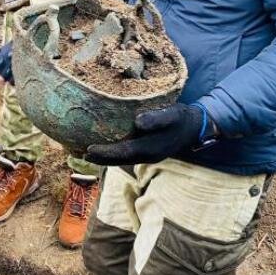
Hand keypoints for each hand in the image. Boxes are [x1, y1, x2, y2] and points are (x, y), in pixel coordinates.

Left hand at [85, 104, 216, 166]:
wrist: (195, 127)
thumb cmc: (181, 118)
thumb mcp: (171, 114)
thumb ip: (156, 119)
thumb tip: (137, 122)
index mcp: (150, 149)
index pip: (123, 152)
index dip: (105, 152)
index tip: (88, 148)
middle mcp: (146, 155)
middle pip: (118, 159)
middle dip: (100, 157)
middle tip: (80, 153)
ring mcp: (147, 155)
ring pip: (122, 159)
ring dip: (105, 157)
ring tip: (86, 152)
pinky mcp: (147, 151)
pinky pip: (126, 154)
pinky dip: (114, 152)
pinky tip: (105, 146)